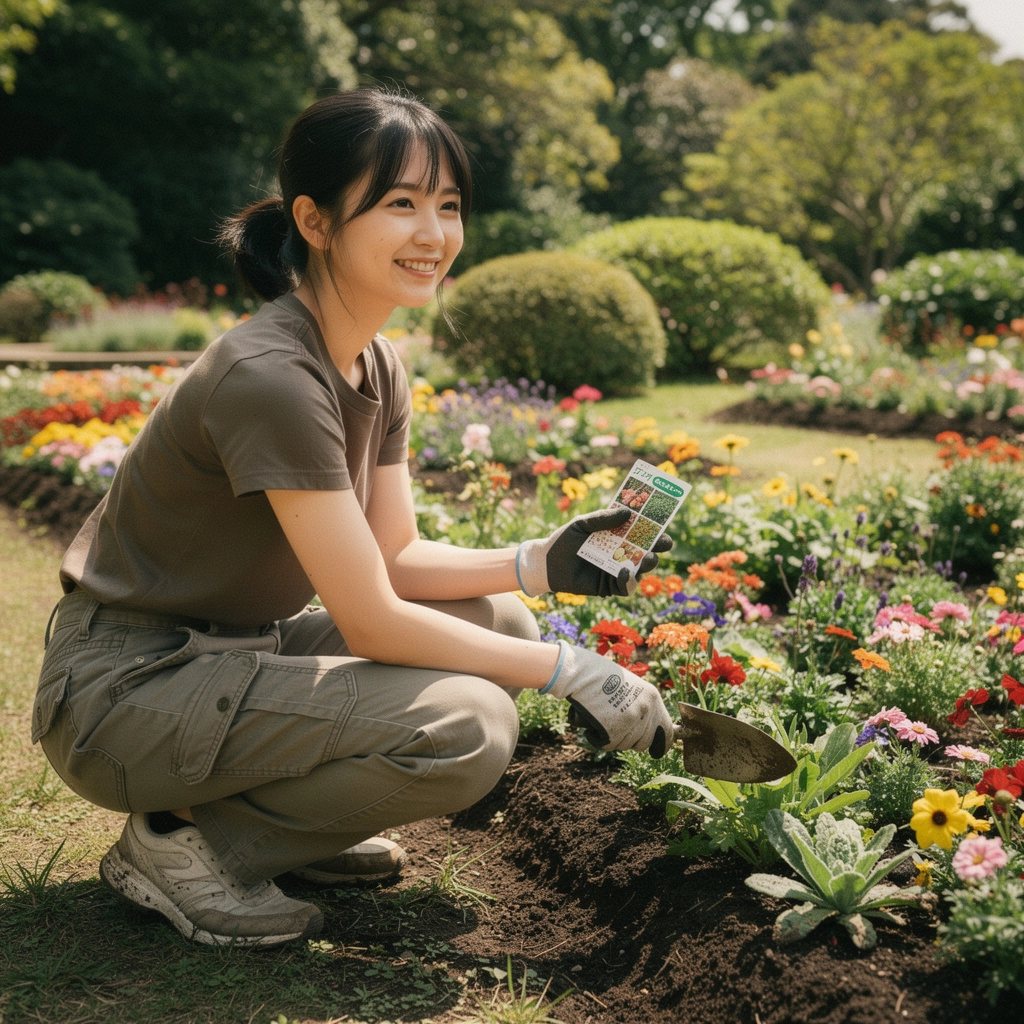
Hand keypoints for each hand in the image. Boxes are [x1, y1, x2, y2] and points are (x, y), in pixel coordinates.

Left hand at [516, 508, 672, 596]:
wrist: (545, 563)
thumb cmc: (563, 540)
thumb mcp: (582, 524)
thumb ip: (603, 518)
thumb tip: (627, 512)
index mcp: (617, 536)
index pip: (641, 532)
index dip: (654, 528)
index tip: (663, 523)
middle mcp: (621, 554)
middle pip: (646, 550)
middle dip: (657, 547)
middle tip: (663, 543)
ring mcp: (616, 571)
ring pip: (640, 570)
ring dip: (647, 564)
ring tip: (647, 558)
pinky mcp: (608, 587)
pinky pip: (625, 587)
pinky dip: (628, 581)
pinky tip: (624, 572)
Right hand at [542, 641, 673, 755]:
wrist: (582, 673)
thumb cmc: (601, 677)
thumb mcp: (632, 687)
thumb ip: (642, 705)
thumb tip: (647, 729)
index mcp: (652, 697)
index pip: (667, 730)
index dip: (662, 744)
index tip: (656, 752)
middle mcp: (646, 709)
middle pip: (644, 742)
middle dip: (631, 740)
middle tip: (616, 728)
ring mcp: (631, 720)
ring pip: (626, 745)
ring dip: (614, 739)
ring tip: (602, 721)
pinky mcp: (615, 729)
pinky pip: (610, 745)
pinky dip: (599, 740)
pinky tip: (594, 728)